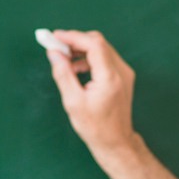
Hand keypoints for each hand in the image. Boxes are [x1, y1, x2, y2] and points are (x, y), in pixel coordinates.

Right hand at [44, 30, 139, 162]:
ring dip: (81, 50)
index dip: (73, 37)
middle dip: (76, 41)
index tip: (55, 37)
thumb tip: (54, 53)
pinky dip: (89, 58)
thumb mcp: (73, 102)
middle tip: (56, 47)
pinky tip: (76, 69)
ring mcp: (125, 73)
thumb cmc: (96, 127)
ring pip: (101, 49)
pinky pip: (105, 59)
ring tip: (64, 60)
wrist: (115, 142)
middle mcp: (121, 72)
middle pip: (98, 43)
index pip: (93, 44)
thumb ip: (63, 74)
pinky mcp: (123, 77)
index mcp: (110, 77)